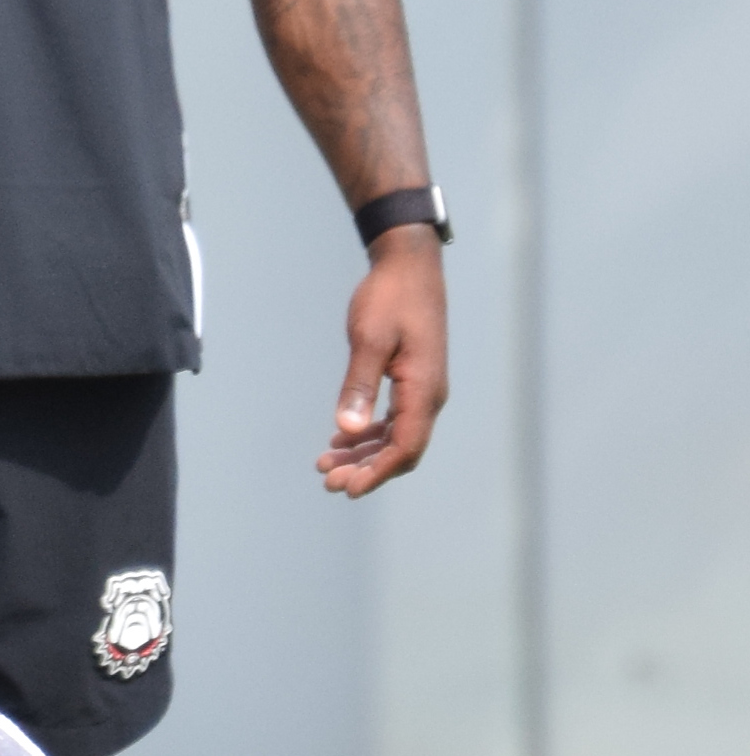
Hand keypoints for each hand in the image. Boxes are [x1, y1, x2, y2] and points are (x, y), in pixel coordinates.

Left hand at [321, 224, 446, 495]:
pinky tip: (340, 440)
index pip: (406, 447)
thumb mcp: (369, 340)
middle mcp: (428, 395)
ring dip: (364, 454)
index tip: (348, 488)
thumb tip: (347, 429)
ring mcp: (422, 388)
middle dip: (366, 470)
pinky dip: (368, 434)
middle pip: (401, 449)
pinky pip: (393, 419)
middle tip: (327, 481)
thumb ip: (358, 385)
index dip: (378, 472)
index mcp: (423, 389)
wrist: (408, 267)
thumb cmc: (390, 298)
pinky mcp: (411, 380)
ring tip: (326, 465)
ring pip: (396, 437)